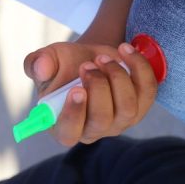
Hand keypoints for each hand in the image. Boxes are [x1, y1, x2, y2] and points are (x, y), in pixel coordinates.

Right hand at [22, 39, 156, 146]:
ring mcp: (120, 121)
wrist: (91, 56)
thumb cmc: (65, 64)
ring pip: (127, 108)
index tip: (76, 90)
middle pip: (102, 120)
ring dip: (117, 76)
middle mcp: (94, 129)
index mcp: (64, 124)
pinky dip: (139, 67)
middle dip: (97, 87)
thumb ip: (36, 63)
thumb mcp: (47, 59)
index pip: (69, 133)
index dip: (74, 115)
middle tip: (86, 64)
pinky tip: (125, 50)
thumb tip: (40, 68)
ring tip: (103, 57)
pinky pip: (147, 91)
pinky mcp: (140, 107)